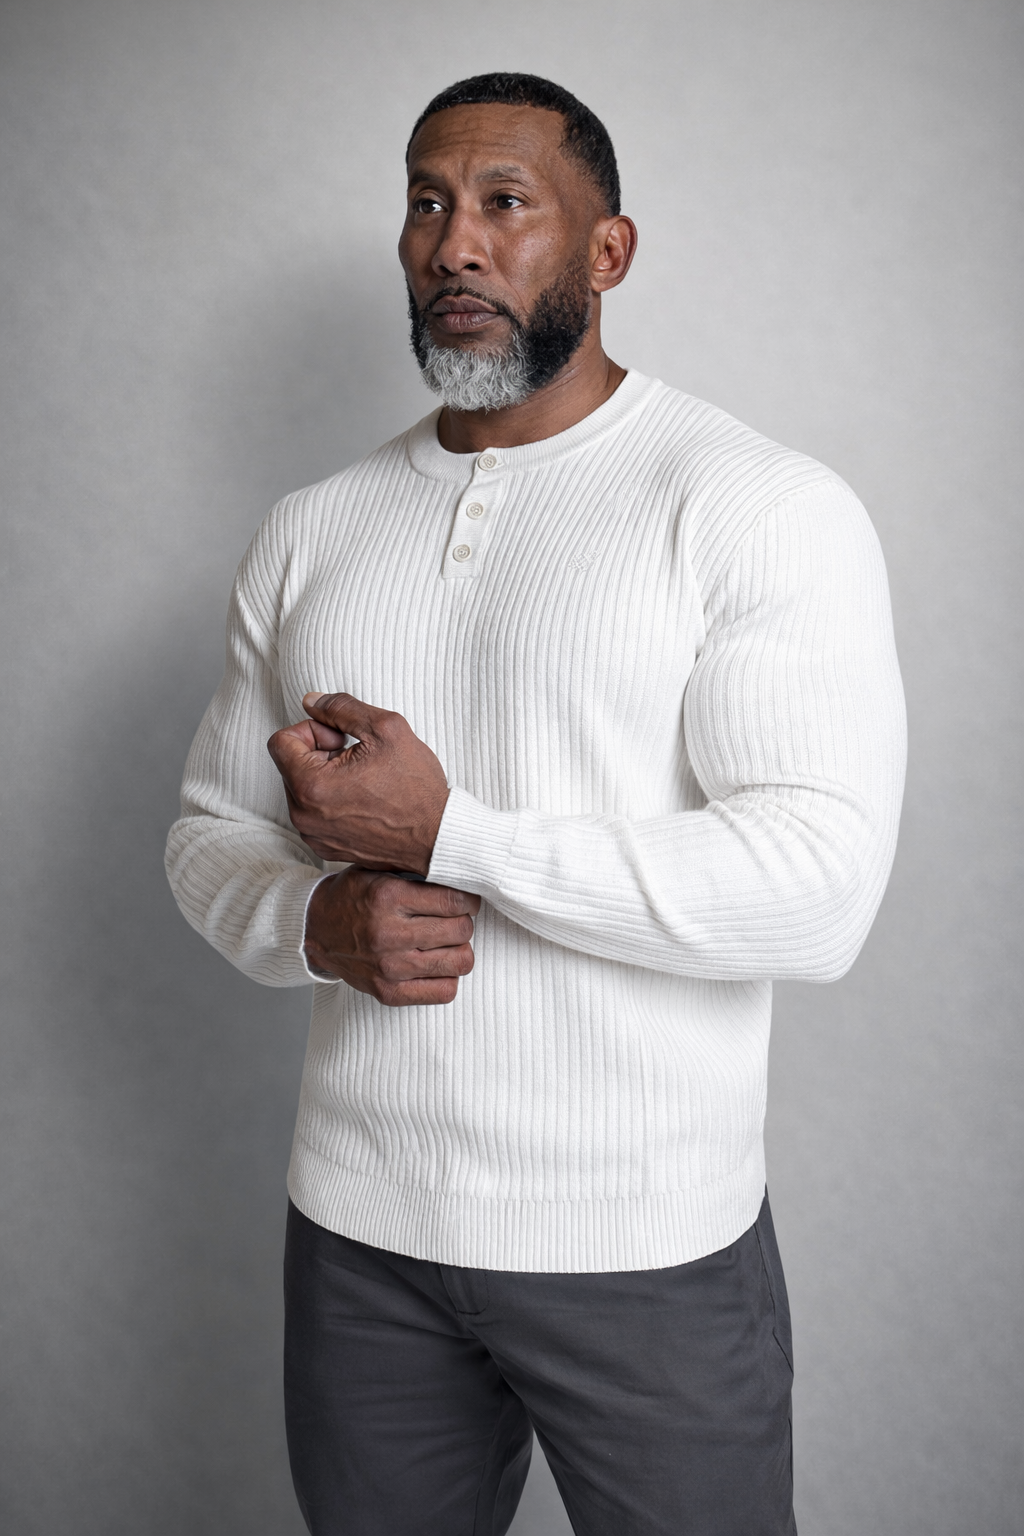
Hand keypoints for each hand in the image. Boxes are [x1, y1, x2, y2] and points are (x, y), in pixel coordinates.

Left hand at [267, 692, 449, 875]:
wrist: (437, 837)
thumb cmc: (416, 788)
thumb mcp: (385, 729)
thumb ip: (341, 707)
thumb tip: (311, 701)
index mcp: (311, 786)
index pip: (280, 741)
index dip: (311, 729)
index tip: (341, 737)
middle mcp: (304, 816)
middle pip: (290, 765)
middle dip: (319, 752)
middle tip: (358, 756)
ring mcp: (313, 835)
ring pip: (301, 788)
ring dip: (326, 775)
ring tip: (363, 779)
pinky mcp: (325, 848)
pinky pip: (314, 812)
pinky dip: (332, 800)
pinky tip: (363, 799)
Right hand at [304, 867, 479, 1005]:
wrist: (314, 930)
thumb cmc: (352, 897)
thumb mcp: (379, 871)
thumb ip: (416, 872)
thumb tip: (462, 874)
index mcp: (387, 896)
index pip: (454, 901)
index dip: (469, 900)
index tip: (466, 902)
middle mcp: (388, 933)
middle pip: (461, 930)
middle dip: (464, 922)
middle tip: (454, 920)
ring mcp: (389, 967)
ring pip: (459, 962)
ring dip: (459, 950)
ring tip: (446, 943)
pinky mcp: (389, 992)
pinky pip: (444, 991)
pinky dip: (448, 976)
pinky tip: (436, 964)